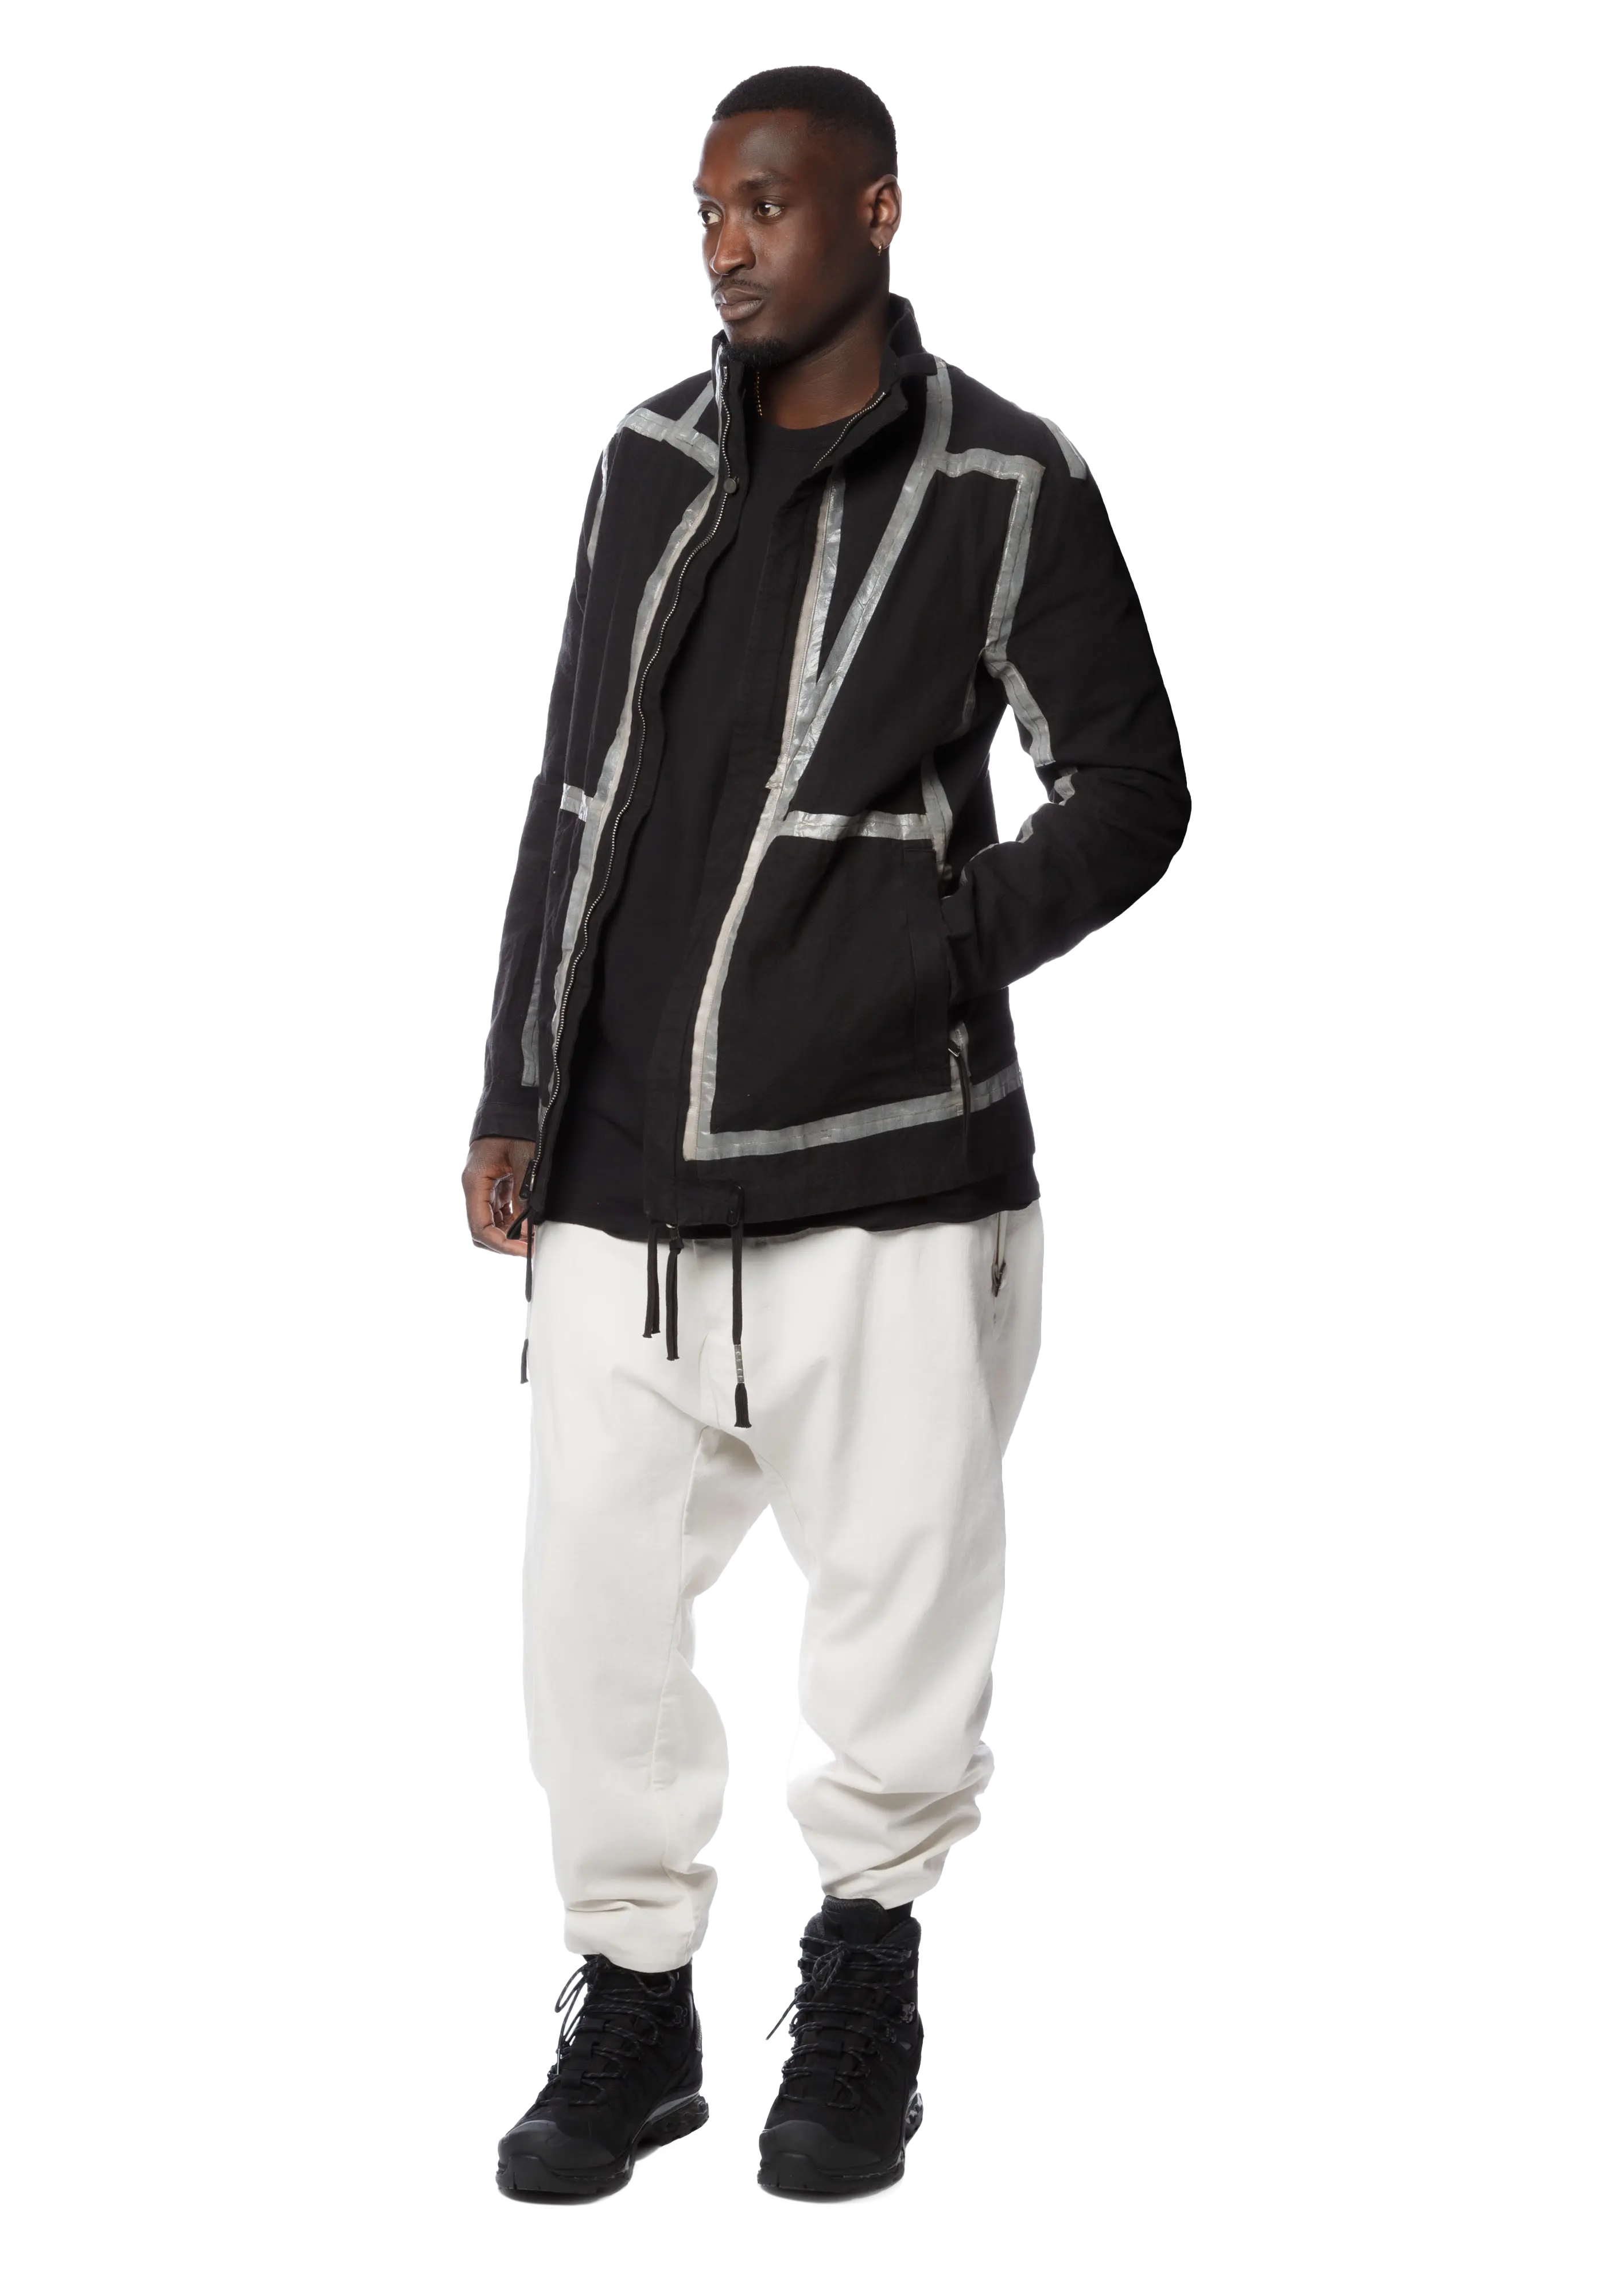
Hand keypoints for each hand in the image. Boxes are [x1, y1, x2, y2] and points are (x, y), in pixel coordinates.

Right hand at [461, 1135, 537, 1256]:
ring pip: (492, 1223)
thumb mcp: (524, 1160)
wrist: (510, 1110)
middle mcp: (475, 1189)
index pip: (480, 1228)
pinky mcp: (494, 1186)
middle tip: (531, 1246)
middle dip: (505, 1242)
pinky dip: (513, 1221)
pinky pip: (500, 1212)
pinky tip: (529, 1223)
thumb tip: (528, 1228)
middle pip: (483, 1230)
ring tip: (533, 1236)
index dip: (501, 1244)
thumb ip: (524, 1194)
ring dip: (510, 1233)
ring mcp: (484, 1188)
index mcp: (475, 1183)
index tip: (524, 1250)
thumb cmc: (514, 1128)